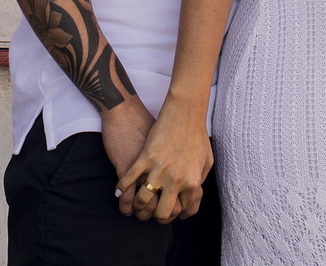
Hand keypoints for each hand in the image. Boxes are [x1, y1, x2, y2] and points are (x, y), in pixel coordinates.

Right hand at [116, 101, 212, 223]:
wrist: (183, 110)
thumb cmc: (196, 132)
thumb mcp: (206, 159)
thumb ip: (199, 179)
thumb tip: (193, 193)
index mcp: (193, 181)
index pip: (183, 209)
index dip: (175, 212)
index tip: (169, 210)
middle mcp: (176, 179)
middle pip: (162, 212)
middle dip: (156, 216)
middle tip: (152, 212)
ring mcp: (159, 169)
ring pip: (143, 201)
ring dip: (138, 206)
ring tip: (135, 204)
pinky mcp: (144, 158)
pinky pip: (128, 180)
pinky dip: (122, 189)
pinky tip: (119, 191)